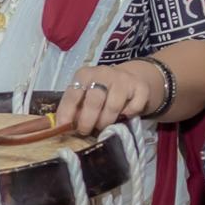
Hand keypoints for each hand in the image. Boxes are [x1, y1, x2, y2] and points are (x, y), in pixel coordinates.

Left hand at [55, 57, 171, 136]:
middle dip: (87, 121)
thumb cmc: (101, 92)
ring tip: (103, 125)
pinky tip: (123, 115)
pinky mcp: (141, 87)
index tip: (63, 128)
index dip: (66, 113)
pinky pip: (133, 108)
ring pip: (113, 106)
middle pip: (94, 101)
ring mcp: (123, 79)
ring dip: (106, 121)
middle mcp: (103, 73)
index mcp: (84, 74)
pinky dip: (127, 116)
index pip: (72, 94)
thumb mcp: (85, 95)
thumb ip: (75, 108)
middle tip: (85, 131)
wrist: (131, 79)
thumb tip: (63, 127)